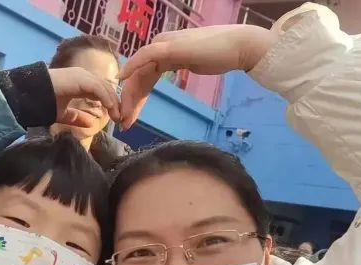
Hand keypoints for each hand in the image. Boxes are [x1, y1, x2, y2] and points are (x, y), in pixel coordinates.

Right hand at [49, 67, 119, 127]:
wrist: (30, 96)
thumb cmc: (44, 103)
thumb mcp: (63, 114)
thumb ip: (77, 117)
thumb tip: (91, 123)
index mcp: (80, 82)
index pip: (102, 91)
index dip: (110, 104)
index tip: (115, 118)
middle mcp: (83, 76)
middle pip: (106, 88)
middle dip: (115, 104)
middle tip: (120, 119)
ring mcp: (82, 75)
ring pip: (105, 88)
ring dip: (113, 103)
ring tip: (117, 116)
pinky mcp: (81, 79)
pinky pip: (98, 89)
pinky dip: (106, 99)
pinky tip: (111, 110)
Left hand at [117, 25, 278, 128]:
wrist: (238, 47)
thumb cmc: (221, 56)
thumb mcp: (194, 63)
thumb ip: (182, 65)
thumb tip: (181, 70)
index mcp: (165, 49)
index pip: (143, 76)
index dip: (135, 98)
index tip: (130, 119)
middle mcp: (161, 44)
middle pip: (137, 76)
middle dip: (129, 101)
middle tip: (123, 124)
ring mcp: (164, 44)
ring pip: (139, 71)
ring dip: (129, 96)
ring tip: (125, 117)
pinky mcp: (170, 47)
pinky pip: (145, 57)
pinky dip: (132, 68)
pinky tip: (122, 81)